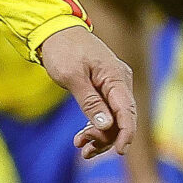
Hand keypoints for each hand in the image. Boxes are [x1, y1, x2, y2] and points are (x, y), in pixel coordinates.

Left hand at [37, 27, 136, 158]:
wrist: (55, 31)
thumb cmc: (63, 51)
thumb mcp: (72, 77)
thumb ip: (90, 102)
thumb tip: (107, 125)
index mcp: (116, 77)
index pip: (128, 111)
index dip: (126, 133)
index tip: (120, 151)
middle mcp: (120, 81)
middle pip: (122, 119)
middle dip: (105, 137)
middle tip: (81, 145)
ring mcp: (114, 84)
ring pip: (115, 118)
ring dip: (100, 135)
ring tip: (80, 146)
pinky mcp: (105, 88)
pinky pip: (107, 111)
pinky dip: (97, 125)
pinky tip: (83, 137)